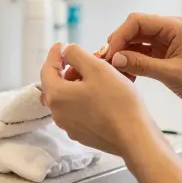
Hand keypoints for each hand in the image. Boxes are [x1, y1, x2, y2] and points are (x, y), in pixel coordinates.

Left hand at [39, 43, 159, 157]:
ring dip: (75, 84)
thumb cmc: (117, 101)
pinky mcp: (82, 135)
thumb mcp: (96, 68)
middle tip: (83, 61)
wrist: (134, 137)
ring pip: (67, 98)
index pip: (47, 69)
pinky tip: (99, 95)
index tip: (61, 45)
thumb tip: (65, 52)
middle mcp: (58, 113)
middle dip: (67, 70)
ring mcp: (69, 126)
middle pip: (55, 85)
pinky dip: (82, 99)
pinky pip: (76, 111)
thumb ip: (76, 55)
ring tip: (94, 77)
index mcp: (56, 95)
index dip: (54, 55)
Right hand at [103, 14, 181, 120]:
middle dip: (118, 44)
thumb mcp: (172, 74)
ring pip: (135, 42)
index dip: (120, 35)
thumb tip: (115, 58)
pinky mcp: (164, 57)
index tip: (110, 54)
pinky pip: (141, 54)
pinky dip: (131, 63)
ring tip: (113, 70)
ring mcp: (166, 44)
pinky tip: (125, 74)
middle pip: (134, 30)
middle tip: (106, 63)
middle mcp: (169, 31)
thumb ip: (142, 64)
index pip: (137, 21)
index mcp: (174, 27)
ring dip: (123, 54)